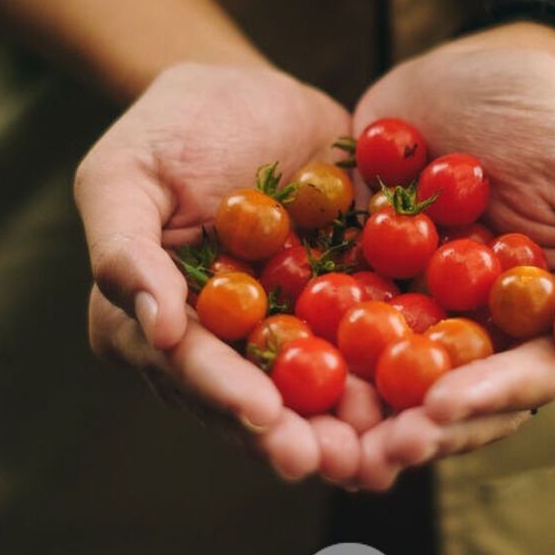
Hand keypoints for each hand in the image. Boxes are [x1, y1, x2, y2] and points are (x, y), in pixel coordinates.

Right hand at [76, 64, 377, 482]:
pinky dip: (396, 381)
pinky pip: (365, 355)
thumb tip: (156, 329)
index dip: (224, 394)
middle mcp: (212, 348)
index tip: (263, 415)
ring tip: (387, 453)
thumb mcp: (122, 174)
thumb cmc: (167, 128)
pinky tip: (432, 401)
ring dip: (348, 431)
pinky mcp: (334, 318)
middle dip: (294, 437)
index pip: (186, 368)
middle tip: (336, 462)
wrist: (248, 93)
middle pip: (251, 404)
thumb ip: (124, 249)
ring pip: (310, 397)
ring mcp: (276, 338)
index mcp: (148, 324)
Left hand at [347, 27, 554, 487]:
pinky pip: (328, 329)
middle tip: (369, 452)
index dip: (485, 401)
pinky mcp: (358, 285)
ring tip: (318, 437)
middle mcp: (483, 334)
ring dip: (354, 416)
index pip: (525, 379)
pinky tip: (270, 374)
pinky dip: (305, 354)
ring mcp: (417, 314)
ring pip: (385, 382)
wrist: (472, 68)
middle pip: (449, 400)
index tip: (440, 411)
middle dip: (410, 431)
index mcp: (551, 323)